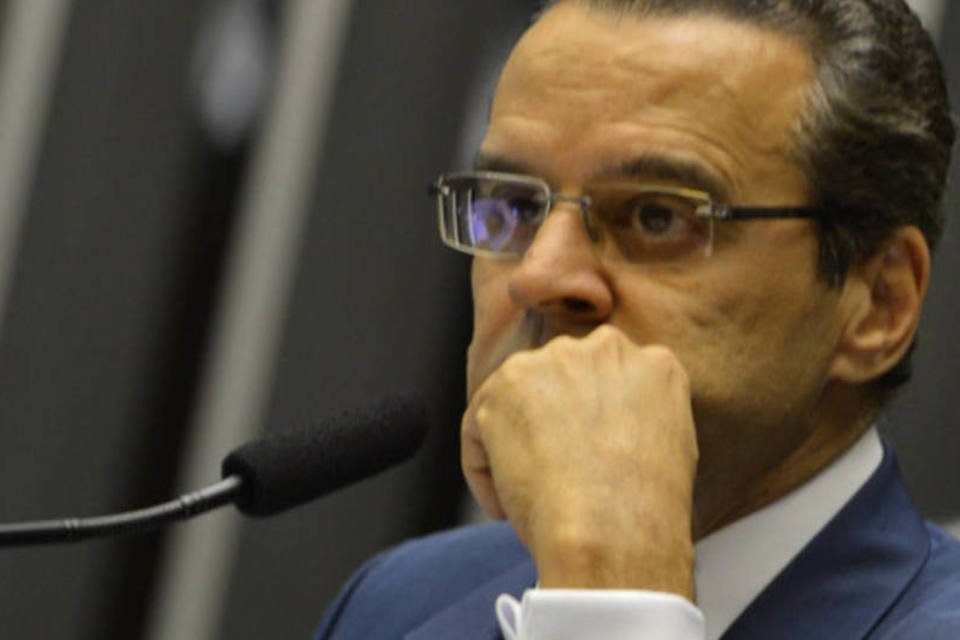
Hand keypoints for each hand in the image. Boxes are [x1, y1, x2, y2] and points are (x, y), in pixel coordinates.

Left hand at [461, 325, 698, 597]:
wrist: (611, 531)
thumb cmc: (645, 515)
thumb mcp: (673, 452)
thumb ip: (639, 419)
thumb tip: (605, 429)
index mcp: (654, 364)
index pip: (612, 380)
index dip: (593, 424)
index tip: (587, 462)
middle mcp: (604, 349)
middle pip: (563, 381)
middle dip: (552, 423)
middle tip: (554, 476)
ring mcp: (552, 361)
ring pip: (518, 401)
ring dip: (516, 445)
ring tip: (529, 498)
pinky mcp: (503, 385)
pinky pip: (480, 429)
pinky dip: (485, 470)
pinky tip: (504, 509)